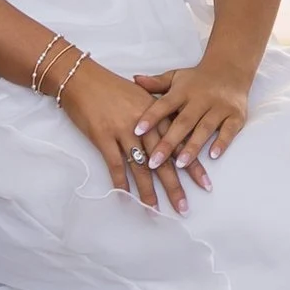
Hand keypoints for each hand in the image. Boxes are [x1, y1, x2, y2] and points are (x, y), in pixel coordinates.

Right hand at [56, 58, 198, 214]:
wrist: (84, 78)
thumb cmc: (113, 88)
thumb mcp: (142, 97)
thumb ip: (158, 117)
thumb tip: (170, 140)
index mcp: (158, 114)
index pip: (180, 145)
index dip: (193, 166)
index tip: (205, 184)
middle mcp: (145, 124)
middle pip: (164, 160)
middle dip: (175, 185)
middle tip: (184, 208)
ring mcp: (124, 130)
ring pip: (140, 166)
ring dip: (148, 191)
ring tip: (156, 211)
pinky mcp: (103, 136)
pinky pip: (114, 164)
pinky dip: (120, 182)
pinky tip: (125, 198)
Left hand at [131, 58, 253, 190]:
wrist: (231, 68)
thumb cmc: (198, 79)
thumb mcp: (176, 77)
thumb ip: (156, 83)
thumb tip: (135, 79)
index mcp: (183, 91)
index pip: (165, 104)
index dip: (151, 117)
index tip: (137, 132)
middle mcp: (201, 98)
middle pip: (183, 122)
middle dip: (168, 142)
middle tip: (154, 162)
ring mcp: (220, 107)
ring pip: (205, 128)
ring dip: (193, 146)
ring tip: (180, 164)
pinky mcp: (236, 115)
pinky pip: (229, 130)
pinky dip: (222, 142)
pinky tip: (213, 155)